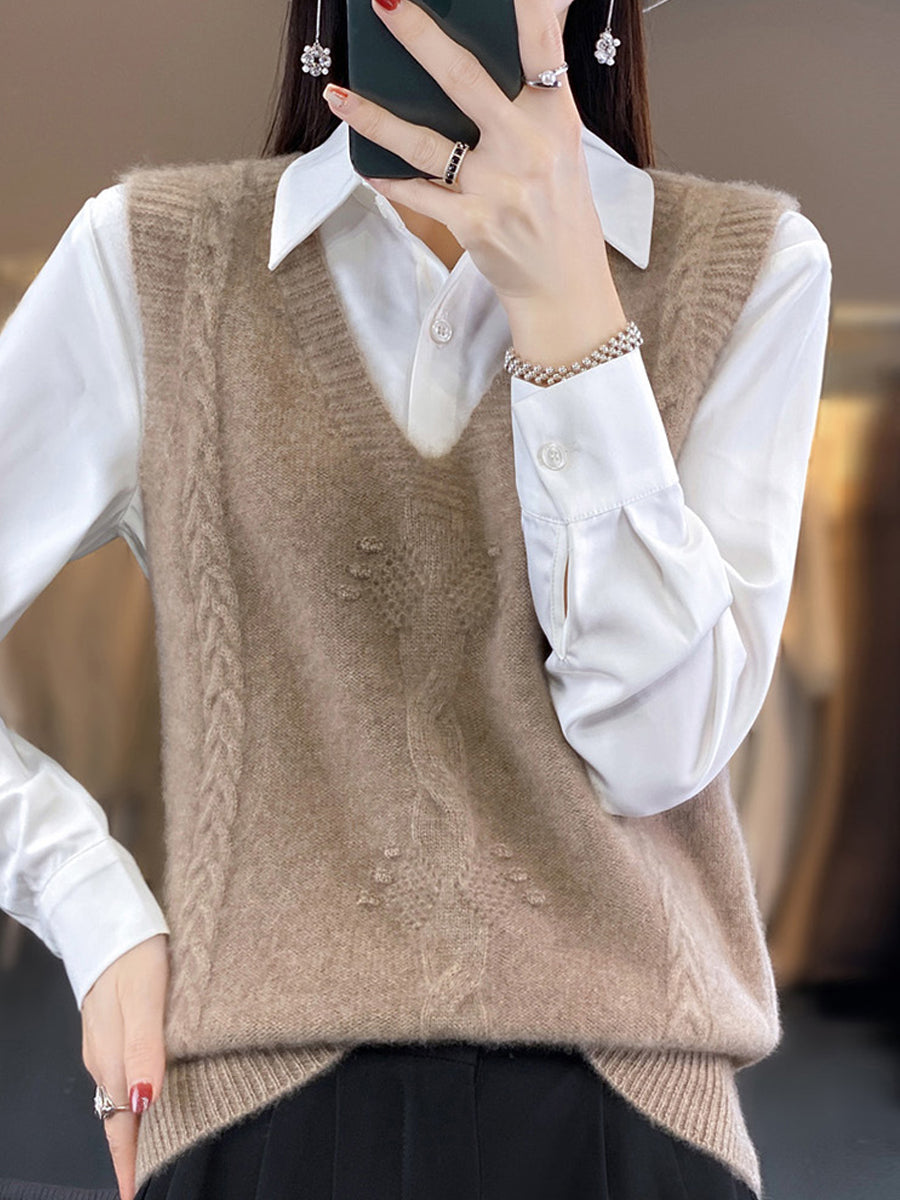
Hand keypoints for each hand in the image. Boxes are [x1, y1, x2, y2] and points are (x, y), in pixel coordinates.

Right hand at [81, 933, 168, 1199]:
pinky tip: (154, 1095)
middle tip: (158, 1178)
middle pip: (121, 1118)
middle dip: (136, 1152)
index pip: (122, 1126)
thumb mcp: (144, 998)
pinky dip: (138, 1093)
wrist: (108, 910)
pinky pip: (124, 1071)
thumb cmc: (132, 951)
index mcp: (113, 1058)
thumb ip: (144, 1050)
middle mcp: (106, 1057)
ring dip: (139, 1124)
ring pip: (122, 1095)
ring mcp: (107, 1040)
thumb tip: (144, 1103)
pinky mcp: (114, 1023)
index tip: (139, 1194)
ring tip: (160, 1148)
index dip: (132, 1162)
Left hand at [322, 0, 622, 332]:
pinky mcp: (472, 224)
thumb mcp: (566, 150)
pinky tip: (367, 168)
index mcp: (558, 122)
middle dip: (419, 36)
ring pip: (424, 142)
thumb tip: (532, 33)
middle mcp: (528, 148)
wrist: (564, 289)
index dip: (520, 8)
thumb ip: (540, 98)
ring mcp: (498, 188)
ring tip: (338, 95)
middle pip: (465, 79)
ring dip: (375, 118)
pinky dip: (390, 182)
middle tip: (385, 3)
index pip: (541, 48)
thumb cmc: (562, 216)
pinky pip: (418, 195)